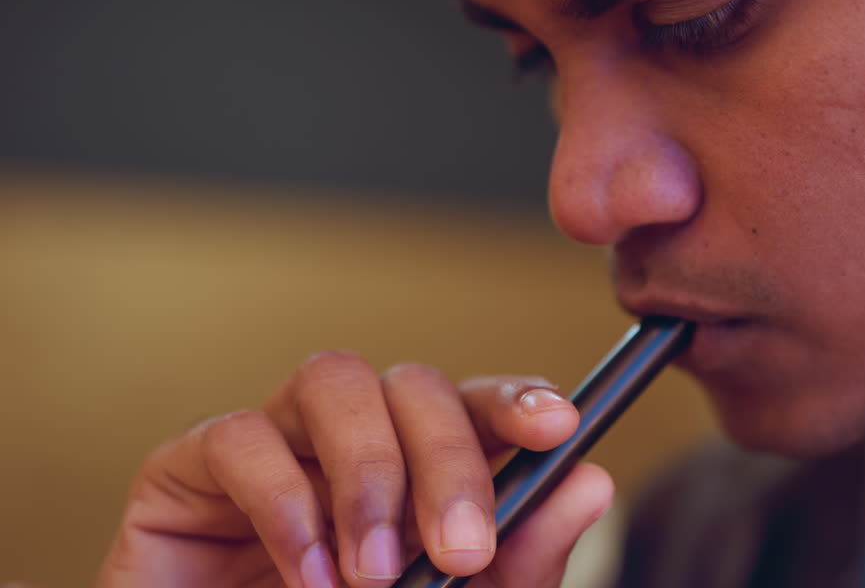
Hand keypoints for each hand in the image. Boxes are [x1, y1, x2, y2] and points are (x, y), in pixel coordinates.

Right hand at [97, 352, 613, 587]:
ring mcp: (275, 445)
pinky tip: (308, 577)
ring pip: (333, 379)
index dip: (517, 401)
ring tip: (375, 575)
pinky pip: (238, 437)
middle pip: (413, 385)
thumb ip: (519, 560)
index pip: (475, 403)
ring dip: (369, 473)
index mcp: (416, 468)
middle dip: (449, 459)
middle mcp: (352, 442)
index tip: (558, 427)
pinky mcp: (189, 468)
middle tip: (461, 552)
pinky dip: (285, 505)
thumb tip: (592, 483)